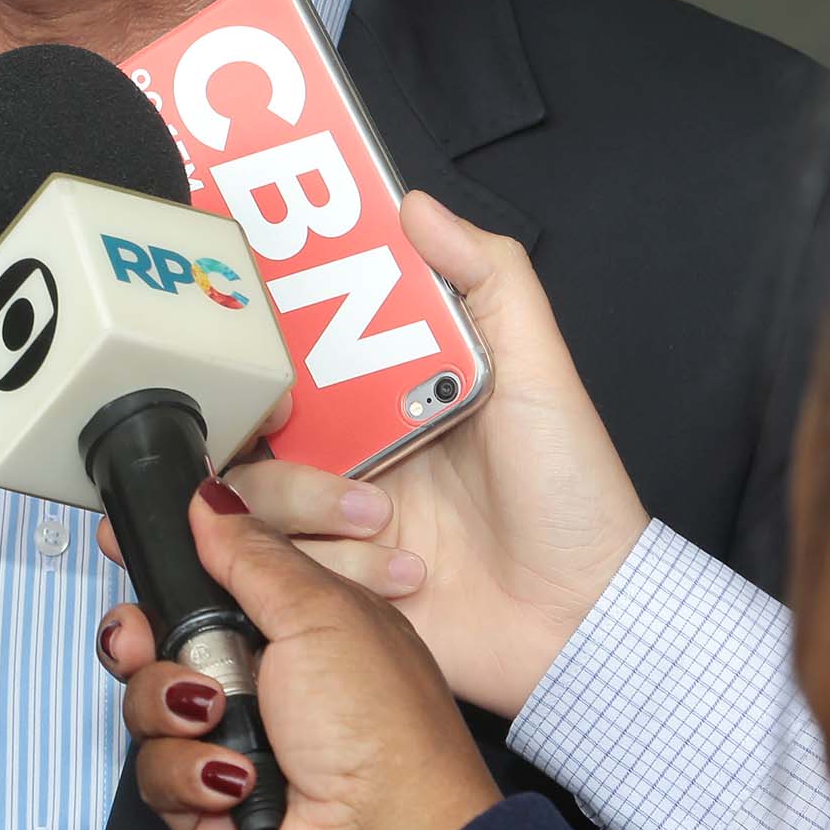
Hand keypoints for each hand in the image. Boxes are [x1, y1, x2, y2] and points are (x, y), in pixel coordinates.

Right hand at [98, 493, 499, 829]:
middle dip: (146, 637)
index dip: (168, 568)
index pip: (211, 578)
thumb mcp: (321, 613)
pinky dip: (189, 774)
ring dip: (172, 710)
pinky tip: (234, 782)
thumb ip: (255, 552)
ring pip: (148, 703)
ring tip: (215, 721)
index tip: (128, 551)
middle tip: (147, 640)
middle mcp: (264, 679)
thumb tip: (210, 499)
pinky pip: (155, 771)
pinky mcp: (208, 803)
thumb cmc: (383, 732)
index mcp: (300, 623)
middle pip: (163, 637)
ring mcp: (234, 740)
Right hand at [226, 191, 647, 717]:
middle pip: (256, 414)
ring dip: (313, 500)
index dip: (268, 324)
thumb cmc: (572, 498)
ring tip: (384, 516)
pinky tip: (403, 572)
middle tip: (295, 415)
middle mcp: (349, 447)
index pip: (301, 341)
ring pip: (253, 490)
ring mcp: (335, 518)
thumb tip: (419, 204)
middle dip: (265, 415)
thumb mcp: (538, 372)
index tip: (249, 307)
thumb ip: (490, 279)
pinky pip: (281, 566)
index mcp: (386, 390)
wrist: (580, 624)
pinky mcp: (331, 584)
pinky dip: (338, 567)